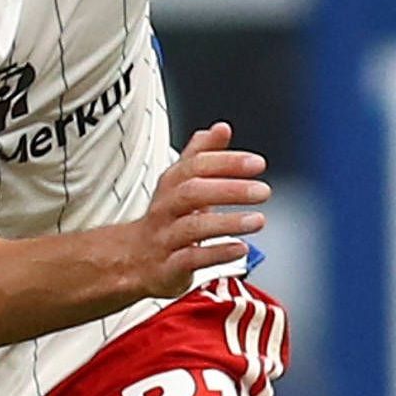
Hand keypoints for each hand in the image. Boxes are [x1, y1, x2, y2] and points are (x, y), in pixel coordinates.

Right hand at [120, 124, 269, 296]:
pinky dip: (217, 253)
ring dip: (228, 222)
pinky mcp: (168, 267)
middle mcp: (166, 209)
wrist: (132, 260)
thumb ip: (201, 155)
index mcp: (171, 185)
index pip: (195, 166)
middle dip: (229, 189)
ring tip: (257, 220)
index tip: (256, 163)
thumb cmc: (165, 218)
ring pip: (192, 227)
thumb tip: (221, 128)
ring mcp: (166, 238)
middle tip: (262, 191)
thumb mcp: (180, 183)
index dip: (225, 162)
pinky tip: (240, 248)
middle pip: (192, 192)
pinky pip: (191, 259)